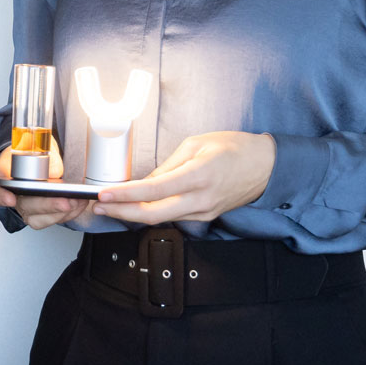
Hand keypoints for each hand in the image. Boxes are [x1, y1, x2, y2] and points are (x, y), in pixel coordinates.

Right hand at [0, 144, 93, 230]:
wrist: (30, 158)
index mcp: (0, 178)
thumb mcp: (32, 145)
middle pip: (24, 207)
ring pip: (39, 219)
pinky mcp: (40, 215)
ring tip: (78, 200)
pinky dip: (69, 213)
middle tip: (64, 201)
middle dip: (47, 206)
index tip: (10, 199)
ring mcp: (26, 208)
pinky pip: (52, 220)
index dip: (0, 196)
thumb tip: (55, 173)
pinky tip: (80, 203)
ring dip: (61, 212)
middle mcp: (11, 197)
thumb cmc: (26, 152)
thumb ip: (42, 156)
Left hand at [92, 132, 275, 223]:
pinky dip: (152, 214)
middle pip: (154, 214)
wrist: (266, 166)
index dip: (126, 195)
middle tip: (99, 208)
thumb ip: (170, 165)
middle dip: (122, 213)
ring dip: (134, 215)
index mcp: (198, 175)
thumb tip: (146, 182)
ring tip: (111, 208)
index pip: (154, 190)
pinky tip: (136, 209)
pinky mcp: (206, 216)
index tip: (104, 195)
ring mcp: (204, 211)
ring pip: (162, 219)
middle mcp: (201, 199)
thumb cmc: (234, 148)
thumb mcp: (197, 144)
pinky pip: (174, 218)